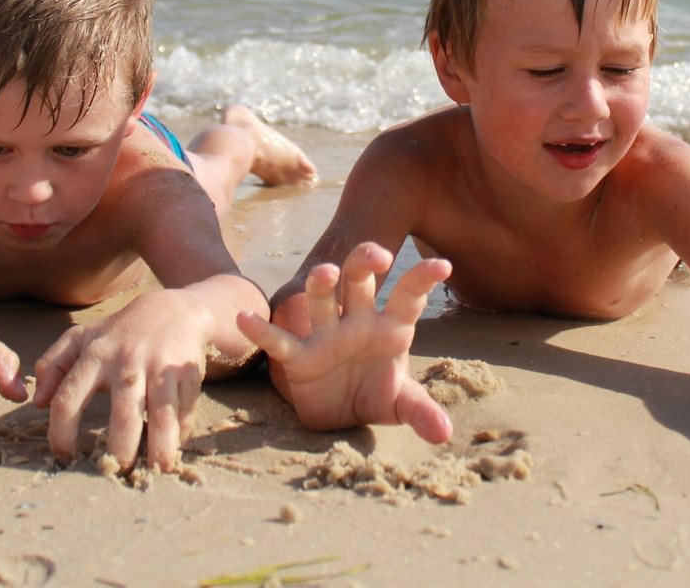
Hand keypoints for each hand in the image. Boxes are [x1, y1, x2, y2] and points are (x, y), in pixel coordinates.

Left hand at [32, 290, 214, 471]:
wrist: (174, 310)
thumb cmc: (120, 332)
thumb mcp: (81, 338)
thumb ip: (52, 365)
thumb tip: (37, 402)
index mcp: (94, 355)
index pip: (67, 400)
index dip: (61, 435)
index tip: (65, 457)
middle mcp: (127, 362)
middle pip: (122, 417)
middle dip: (119, 453)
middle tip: (114, 472)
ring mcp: (161, 367)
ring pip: (161, 418)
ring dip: (158, 452)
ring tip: (152, 472)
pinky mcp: (187, 373)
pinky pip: (184, 412)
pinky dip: (180, 434)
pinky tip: (172, 446)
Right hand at [237, 241, 453, 443]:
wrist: (339, 414)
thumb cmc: (376, 394)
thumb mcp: (401, 404)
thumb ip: (421, 412)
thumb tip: (444, 434)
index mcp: (389, 327)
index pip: (408, 297)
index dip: (423, 280)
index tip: (443, 266)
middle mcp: (356, 322)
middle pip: (360, 282)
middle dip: (365, 264)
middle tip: (377, 254)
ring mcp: (325, 336)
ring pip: (321, 301)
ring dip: (322, 285)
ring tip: (325, 273)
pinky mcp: (298, 359)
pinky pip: (280, 342)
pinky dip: (262, 331)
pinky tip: (245, 319)